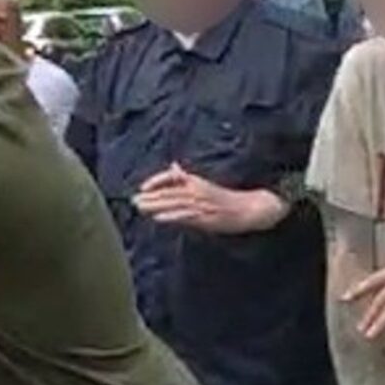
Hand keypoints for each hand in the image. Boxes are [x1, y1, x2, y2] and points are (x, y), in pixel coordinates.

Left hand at [131, 163, 289, 233]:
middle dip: (149, 197)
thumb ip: (186, 178)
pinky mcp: (206, 217)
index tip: (142, 188)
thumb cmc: (227, 198)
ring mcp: (201, 204)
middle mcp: (197, 191)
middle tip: (133, 200)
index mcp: (197, 182)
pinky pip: (186, 216)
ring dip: (156, 206)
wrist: (251, 209)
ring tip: (140, 207)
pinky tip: (158, 218)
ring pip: (174, 204)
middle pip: (169, 192)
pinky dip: (172, 216)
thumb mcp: (205, 185)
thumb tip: (174, 166)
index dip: (156, 181)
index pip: (173, 178)